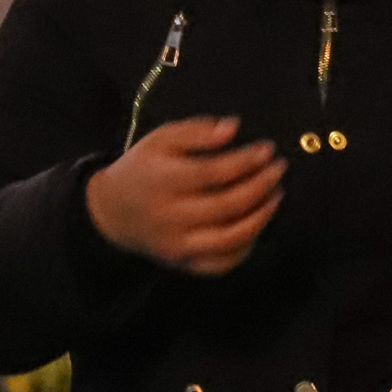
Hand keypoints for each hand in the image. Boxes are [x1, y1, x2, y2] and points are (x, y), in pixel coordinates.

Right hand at [84, 116, 283, 275]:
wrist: (112, 212)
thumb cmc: (143, 169)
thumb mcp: (161, 139)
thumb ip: (197, 131)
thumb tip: (234, 128)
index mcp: (162, 182)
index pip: (213, 172)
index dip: (246, 160)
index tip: (268, 149)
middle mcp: (170, 217)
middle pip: (226, 205)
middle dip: (261, 186)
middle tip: (279, 169)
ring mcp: (177, 245)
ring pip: (229, 239)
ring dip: (260, 218)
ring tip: (276, 195)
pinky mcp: (183, 263)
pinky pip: (221, 263)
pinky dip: (245, 247)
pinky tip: (257, 224)